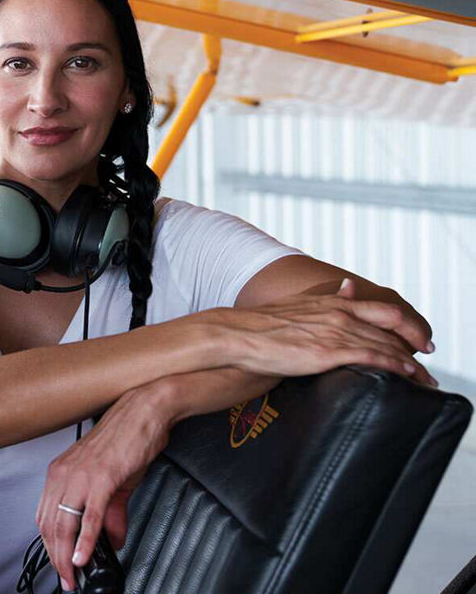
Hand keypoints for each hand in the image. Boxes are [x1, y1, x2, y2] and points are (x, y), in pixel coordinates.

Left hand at [36, 387, 171, 591]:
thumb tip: (111, 540)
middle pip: (50, 525)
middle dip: (56, 558)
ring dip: (67, 555)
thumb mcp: (113, 482)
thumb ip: (110, 514)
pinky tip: (84, 556)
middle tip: (66, 579)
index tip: (58, 564)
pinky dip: (85, 540)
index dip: (49, 545)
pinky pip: (89, 515)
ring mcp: (80, 476)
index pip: (44, 517)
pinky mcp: (101, 478)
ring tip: (72, 575)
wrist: (143, 412)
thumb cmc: (125, 439)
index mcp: (60, 473)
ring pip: (64, 523)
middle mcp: (64, 474)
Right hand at [202, 280, 435, 387]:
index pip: (383, 310)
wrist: (235, 334)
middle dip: (416, 345)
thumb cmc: (261, 325)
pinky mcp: (328, 352)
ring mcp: (335, 332)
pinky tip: (407, 375)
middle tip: (429, 361)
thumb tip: (349, 287)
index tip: (419, 340)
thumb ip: (329, 300)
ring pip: (387, 345)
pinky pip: (373, 358)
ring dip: (411, 362)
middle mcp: (339, 314)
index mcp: (332, 303)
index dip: (407, 325)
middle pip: (392, 328)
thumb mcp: (300, 305)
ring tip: (425, 378)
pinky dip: (395, 366)